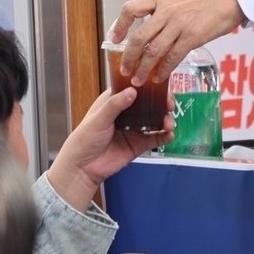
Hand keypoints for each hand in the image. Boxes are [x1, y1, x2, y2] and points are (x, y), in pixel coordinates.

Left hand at [44, 87, 172, 212]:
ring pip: (155, 120)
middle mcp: (127, 113)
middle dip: (162, 103)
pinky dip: (164, 136)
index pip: (135, 89)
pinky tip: (169, 135)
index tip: (160, 87)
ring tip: (168, 124)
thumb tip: (133, 92)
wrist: (83, 167)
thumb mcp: (99, 118)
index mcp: (115, 101)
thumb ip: (116, 105)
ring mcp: (134, 129)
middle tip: (169, 105)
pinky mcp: (139, 144)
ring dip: (165, 120)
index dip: (149, 87)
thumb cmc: (85, 139)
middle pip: (149, 104)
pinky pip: (155, 139)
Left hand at [109, 0, 244, 85]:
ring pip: (153, 51)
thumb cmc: (203, 2)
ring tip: (138, 80)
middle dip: (128, 58)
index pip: (130, 9)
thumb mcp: (177, 0)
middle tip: (124, 70)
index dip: (119, 25)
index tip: (114, 39)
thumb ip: (161, 13)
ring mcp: (179, 24)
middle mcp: (166, 11)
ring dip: (143, 69)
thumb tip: (146, 35)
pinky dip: (163, 70)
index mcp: (160, 0)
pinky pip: (172, 57)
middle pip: (138, 37)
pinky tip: (159, 77)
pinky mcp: (192, 37)